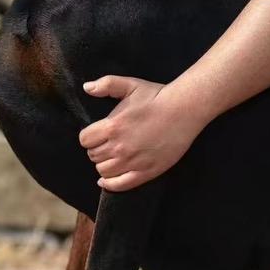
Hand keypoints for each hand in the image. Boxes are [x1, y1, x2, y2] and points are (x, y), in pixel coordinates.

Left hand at [78, 76, 201, 191]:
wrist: (184, 110)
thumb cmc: (156, 96)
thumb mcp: (129, 85)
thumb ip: (105, 84)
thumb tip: (86, 87)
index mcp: (112, 126)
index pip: (85, 140)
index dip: (88, 137)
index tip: (95, 135)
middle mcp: (120, 147)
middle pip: (93, 156)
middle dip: (96, 150)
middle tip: (106, 144)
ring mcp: (133, 161)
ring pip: (104, 171)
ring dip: (104, 165)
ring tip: (111, 157)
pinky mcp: (147, 172)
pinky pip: (120, 185)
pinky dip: (110, 184)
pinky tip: (106, 181)